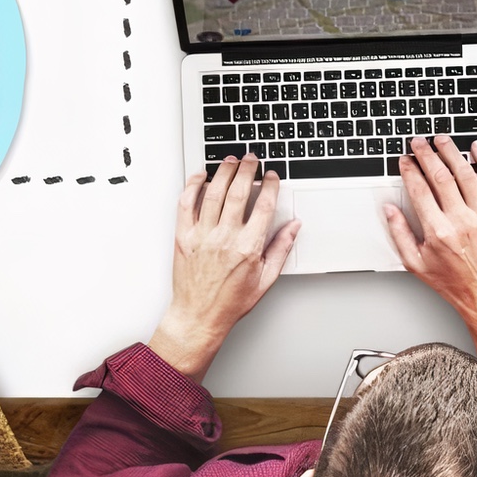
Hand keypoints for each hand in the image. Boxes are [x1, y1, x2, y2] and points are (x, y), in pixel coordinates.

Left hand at [149, 155, 298, 380]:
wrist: (198, 317)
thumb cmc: (230, 302)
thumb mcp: (266, 279)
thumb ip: (280, 249)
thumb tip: (293, 227)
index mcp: (248, 247)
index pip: (263, 206)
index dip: (270, 186)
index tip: (271, 177)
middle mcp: (224, 238)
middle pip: (238, 192)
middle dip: (247, 170)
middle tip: (252, 159)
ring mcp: (202, 235)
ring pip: (213, 193)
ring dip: (223, 171)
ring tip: (231, 161)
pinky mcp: (183, 237)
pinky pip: (185, 203)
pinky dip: (193, 185)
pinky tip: (201, 176)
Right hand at [383, 136, 476, 363]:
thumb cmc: (452, 281)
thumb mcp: (415, 263)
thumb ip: (399, 233)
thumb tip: (389, 209)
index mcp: (439, 233)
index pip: (420, 190)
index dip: (410, 170)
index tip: (405, 160)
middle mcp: (462, 222)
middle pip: (441, 177)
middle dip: (427, 154)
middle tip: (419, 142)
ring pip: (466, 174)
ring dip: (452, 152)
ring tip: (442, 140)